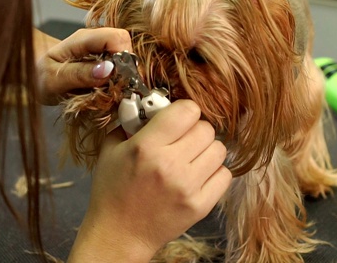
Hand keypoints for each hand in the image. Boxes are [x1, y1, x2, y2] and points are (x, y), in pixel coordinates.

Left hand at [36, 28, 131, 104]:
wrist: (32, 73)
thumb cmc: (36, 74)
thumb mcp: (52, 79)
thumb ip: (79, 74)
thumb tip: (109, 70)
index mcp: (83, 39)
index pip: (118, 37)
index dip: (125, 58)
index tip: (118, 80)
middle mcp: (96, 42)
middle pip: (127, 49)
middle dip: (126, 72)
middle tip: (113, 92)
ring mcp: (101, 52)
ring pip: (126, 63)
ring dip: (121, 82)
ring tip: (105, 96)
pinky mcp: (103, 63)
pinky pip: (119, 72)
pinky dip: (115, 86)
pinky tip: (102, 95)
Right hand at [68, 100, 231, 261]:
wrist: (119, 234)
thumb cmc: (112, 190)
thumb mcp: (111, 150)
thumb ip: (130, 122)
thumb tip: (149, 103)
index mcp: (146, 147)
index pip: (188, 110)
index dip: (184, 110)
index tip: (177, 118)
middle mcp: (170, 165)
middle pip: (206, 128)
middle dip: (194, 130)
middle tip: (182, 139)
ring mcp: (188, 187)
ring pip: (219, 149)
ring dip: (206, 150)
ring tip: (191, 158)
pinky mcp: (201, 206)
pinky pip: (225, 175)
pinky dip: (214, 172)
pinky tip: (198, 175)